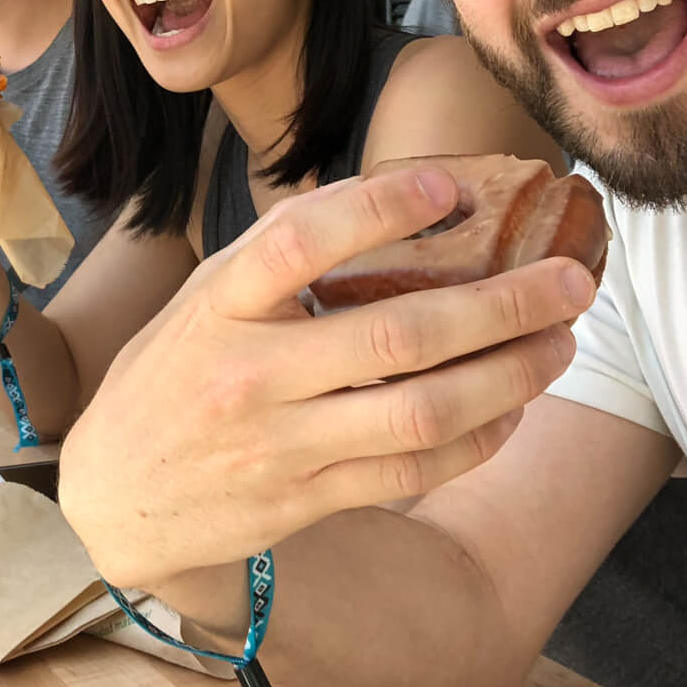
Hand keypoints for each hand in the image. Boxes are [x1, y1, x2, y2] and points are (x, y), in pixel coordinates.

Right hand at [58, 166, 595, 589]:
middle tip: (571, 280)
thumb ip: (274, 260)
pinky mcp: (306, 499)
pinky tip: (511, 408)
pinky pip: (413, 472)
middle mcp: (248, 372)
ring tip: (560, 344)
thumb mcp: (201, 302)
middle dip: (503, 305)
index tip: (450, 187)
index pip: (298, 241)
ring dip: (510, 376)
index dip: (380, 208)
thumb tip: (382, 199)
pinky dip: (477, 439)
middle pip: (397, 335)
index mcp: (218, 305)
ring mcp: (280, 444)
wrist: (115, 495)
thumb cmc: (170, 377)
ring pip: (422, 411)